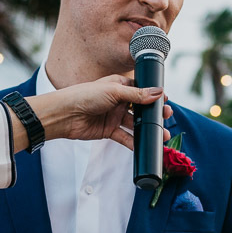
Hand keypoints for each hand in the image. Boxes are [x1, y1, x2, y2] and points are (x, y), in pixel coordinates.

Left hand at [26, 75, 172, 149]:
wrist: (65, 114)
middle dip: (154, 115)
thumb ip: (137, 94)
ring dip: (148, 130)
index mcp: (120, 86)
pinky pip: (125, 137)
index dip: (154, 97)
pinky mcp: (108, 131)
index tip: (166, 102)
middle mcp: (118, 100)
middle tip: (166, 119)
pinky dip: (134, 142)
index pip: (142, 90)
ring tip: (163, 136)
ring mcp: (114, 116)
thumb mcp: (114, 91)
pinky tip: (145, 146)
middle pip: (141, 108)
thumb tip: (159, 93)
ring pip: (135, 124)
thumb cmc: (85, 96)